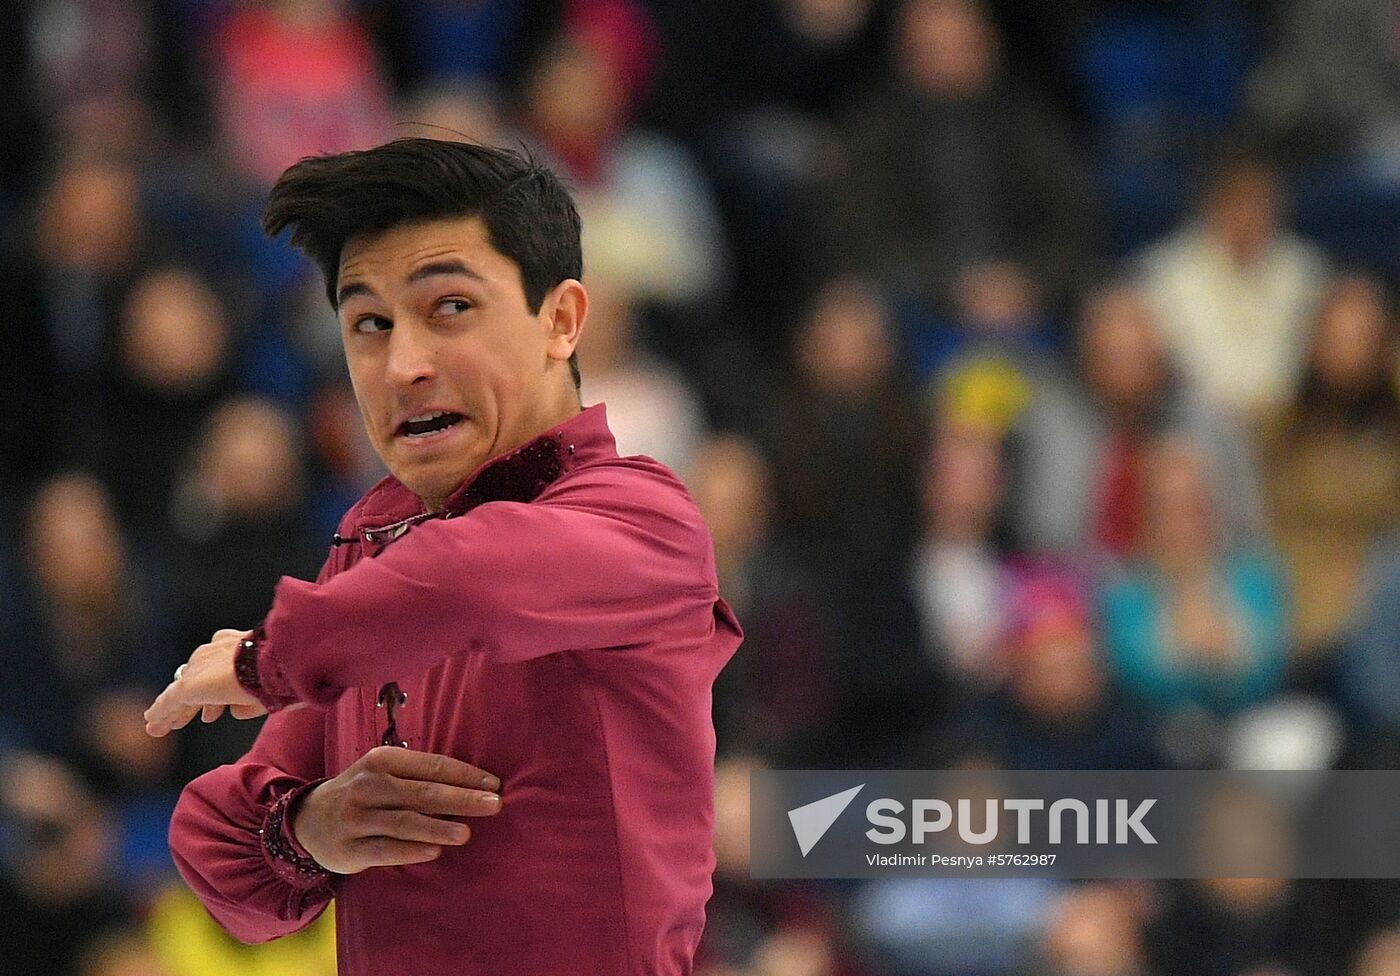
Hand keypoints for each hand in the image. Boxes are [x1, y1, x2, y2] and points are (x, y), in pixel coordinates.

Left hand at [144, 629, 267, 736]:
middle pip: (197, 677)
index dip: (217, 689)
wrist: (276, 662)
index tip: (218, 708)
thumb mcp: (270, 686)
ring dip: (173, 710)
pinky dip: (162, 713)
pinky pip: (171, 701)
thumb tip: (237, 712)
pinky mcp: (191, 684)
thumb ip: (252, 700)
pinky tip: (153, 724)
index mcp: (238, 645)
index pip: (218, 666)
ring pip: (182, 691)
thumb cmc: (284, 673)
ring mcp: (202, 666)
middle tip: (192, 717)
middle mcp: (217, 651)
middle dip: (194, 700)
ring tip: (161, 727)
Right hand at [292, 747, 502, 873]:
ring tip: (466, 832)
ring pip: (404, 822)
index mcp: (381, 760)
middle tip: (494, 805)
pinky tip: (434, 852)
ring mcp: (356, 818)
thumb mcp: (382, 774)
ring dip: (438, 827)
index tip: (494, 784)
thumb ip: (419, 777)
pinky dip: (410, 851)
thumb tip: (473, 786)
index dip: (465, 774)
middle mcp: (367, 786)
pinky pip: (385, 850)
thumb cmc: (362, 793)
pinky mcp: (349, 849)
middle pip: (422, 792)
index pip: (431, 766)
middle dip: (461, 798)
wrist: (308, 820)